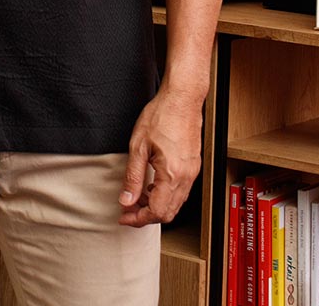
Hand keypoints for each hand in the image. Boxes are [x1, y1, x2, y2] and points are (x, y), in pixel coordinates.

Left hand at [117, 88, 203, 226]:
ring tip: (138, 195)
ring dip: (157, 205)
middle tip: (129, 208)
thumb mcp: (138, 146)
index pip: (157, 212)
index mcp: (172, 174)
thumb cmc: (161, 115)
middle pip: (168, 213)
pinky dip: (166, 195)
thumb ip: (133, 177)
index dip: (138, 219)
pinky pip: (181, 191)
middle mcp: (186, 177)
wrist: (182, 99)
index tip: (125, 216)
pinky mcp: (193, 165)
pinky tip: (153, 183)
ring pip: (176, 204)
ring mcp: (192, 172)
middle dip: (147, 215)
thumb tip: (126, 200)